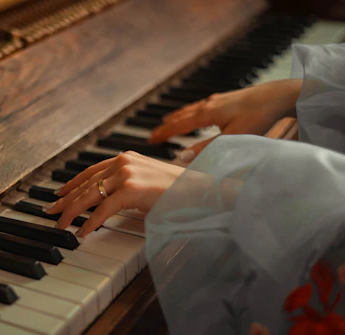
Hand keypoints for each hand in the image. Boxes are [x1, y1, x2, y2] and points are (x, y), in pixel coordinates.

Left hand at [44, 151, 184, 236]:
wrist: (200, 190)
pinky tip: (82, 232)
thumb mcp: (145, 182)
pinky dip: (90, 222)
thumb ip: (125, 186)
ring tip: (61, 225)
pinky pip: (103, 209)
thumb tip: (105, 201)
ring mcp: (126, 174)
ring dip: (72, 212)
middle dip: (65, 199)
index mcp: (125, 158)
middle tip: (50, 211)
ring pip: (90, 195)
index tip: (59, 194)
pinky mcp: (131, 189)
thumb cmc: (176, 190)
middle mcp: (122, 162)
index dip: (71, 184)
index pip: (90, 172)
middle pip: (85, 183)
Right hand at [148, 79, 302, 162]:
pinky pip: (200, 106)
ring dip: (176, 117)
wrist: (279, 95)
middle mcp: (208, 104)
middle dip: (166, 126)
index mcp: (206, 114)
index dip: (163, 133)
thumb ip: (207, 148)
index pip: (178, 125)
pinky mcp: (226, 99)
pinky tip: (194, 113)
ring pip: (189, 109)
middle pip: (180, 116)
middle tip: (153, 135)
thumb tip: (182, 157)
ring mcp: (216, 100)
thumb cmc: (258, 117)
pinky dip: (189, 112)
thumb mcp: (232, 138)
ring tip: (167, 122)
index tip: (150, 140)